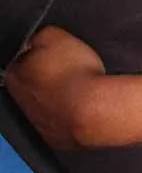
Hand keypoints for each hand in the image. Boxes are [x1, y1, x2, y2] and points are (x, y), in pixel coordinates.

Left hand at [4, 26, 103, 148]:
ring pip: (46, 103)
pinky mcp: (55, 138)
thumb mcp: (54, 34)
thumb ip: (40, 35)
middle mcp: (21, 102)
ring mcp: (38, 122)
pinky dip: (70, 112)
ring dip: (59, 95)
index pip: (20, 58)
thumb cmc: (76, 75)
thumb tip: (37, 38)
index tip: (55, 52)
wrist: (94, 110)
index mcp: (14, 75)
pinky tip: (84, 104)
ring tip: (79, 87)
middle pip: (32, 82)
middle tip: (69, 68)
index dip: (39, 52)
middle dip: (48, 75)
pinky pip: (61, 120)